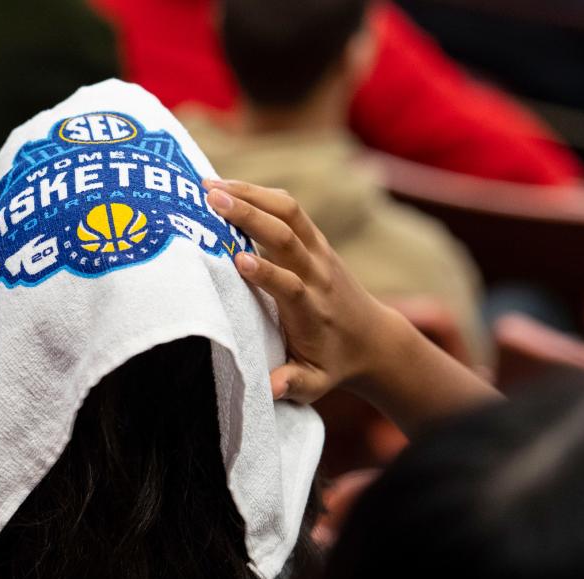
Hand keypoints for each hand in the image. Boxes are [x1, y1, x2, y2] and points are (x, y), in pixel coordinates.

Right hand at [204, 179, 501, 434]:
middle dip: (249, 214)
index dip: (265, 272)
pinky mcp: (317, 240)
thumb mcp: (316, 383)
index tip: (236, 259)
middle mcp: (318, 274)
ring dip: (250, 194)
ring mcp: (320, 252)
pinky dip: (260, 194)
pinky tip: (229, 187)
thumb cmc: (334, 363)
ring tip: (209, 184)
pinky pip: (291, 209)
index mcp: (312, 310)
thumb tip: (269, 389)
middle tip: (209, 198)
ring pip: (288, 212)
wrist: (374, 339)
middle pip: (286, 236)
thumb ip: (293, 383)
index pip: (290, 285)